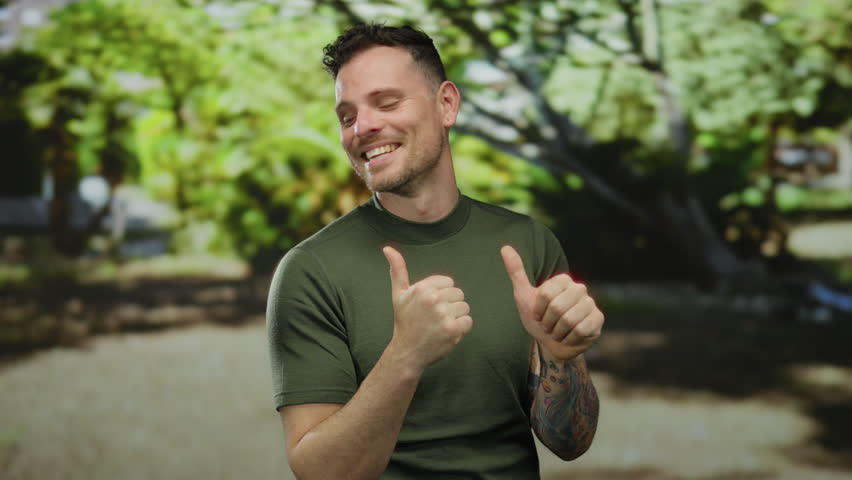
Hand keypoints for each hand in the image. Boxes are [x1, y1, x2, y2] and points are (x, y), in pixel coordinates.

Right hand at [383, 246, 472, 372]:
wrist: (407, 351)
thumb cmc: (404, 322)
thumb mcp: (399, 294)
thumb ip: (398, 270)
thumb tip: (387, 248)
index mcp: (422, 288)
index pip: (449, 283)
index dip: (442, 295)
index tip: (430, 306)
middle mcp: (432, 299)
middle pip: (458, 294)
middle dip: (450, 305)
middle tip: (435, 318)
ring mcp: (443, 314)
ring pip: (464, 307)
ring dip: (456, 317)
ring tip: (441, 325)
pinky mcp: (452, 329)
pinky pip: (468, 321)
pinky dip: (461, 328)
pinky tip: (447, 333)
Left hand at [500, 245, 602, 360]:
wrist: (551, 343)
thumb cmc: (538, 318)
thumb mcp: (523, 295)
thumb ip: (516, 271)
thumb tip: (505, 248)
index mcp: (562, 280)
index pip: (545, 294)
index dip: (538, 309)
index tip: (538, 314)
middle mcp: (579, 288)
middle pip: (557, 307)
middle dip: (548, 323)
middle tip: (548, 325)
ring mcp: (590, 303)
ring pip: (569, 320)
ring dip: (558, 332)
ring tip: (558, 331)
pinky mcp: (598, 319)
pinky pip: (581, 330)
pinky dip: (570, 338)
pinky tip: (569, 337)